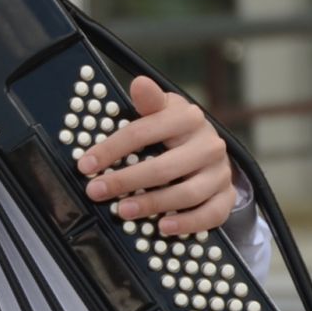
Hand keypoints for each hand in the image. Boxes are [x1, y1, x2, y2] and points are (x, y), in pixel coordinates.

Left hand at [76, 77, 237, 236]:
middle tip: (96, 191)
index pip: (143, 132)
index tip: (85, 165)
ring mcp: (220, 172)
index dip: (111, 150)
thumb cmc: (175, 130)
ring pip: (187, 193)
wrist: (210, 149)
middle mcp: (208, 145)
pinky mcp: (226, 195)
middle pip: (164, 167)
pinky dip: (187, 223)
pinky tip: (163, 227)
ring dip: (152, 205)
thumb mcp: (162, 111)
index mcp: (187, 118)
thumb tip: (139, 83)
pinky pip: (211, 214)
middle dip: (125, 181)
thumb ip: (149, 102)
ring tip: (123, 211)